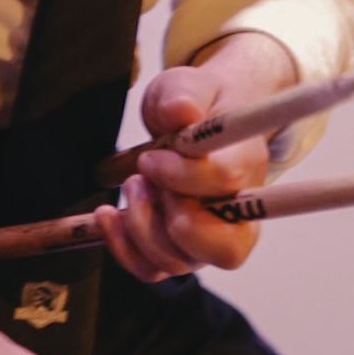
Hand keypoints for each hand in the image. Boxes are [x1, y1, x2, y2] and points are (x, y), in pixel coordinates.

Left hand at [95, 31, 296, 282]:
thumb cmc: (196, 103)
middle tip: (142, 180)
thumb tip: (181, 112)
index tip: (150, 158)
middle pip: (224, 249)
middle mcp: (237, 211)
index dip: (183, 175)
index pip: (226, 182)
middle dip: (172, 219)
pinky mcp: (178, 251)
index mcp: (246, 162)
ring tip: (130, 184)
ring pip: (179, 262)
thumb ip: (183, 94)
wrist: (196, 120)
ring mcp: (208, 238)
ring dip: (141, 226)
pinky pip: (151, 270)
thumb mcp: (188, 84)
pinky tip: (107, 213)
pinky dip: (121, 247)